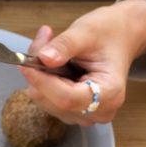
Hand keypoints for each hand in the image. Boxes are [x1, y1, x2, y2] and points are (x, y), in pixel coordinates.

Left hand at [22, 0, 145, 124]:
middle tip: (43, 42)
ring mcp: (87, 114)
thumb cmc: (109, 33)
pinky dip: (43, 81)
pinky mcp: (75, 111)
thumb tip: (43, 59)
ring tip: (52, 49)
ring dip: (40, 76)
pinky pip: (48, 101)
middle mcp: (100, 111)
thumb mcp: (86, 31)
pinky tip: (54, 64)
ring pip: (47, 102)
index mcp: (110, 93)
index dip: (43, 82)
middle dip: (40, 75)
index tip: (25, 63)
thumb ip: (64, 45)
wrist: (120, 37)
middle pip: (54, 102)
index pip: (67, 98)